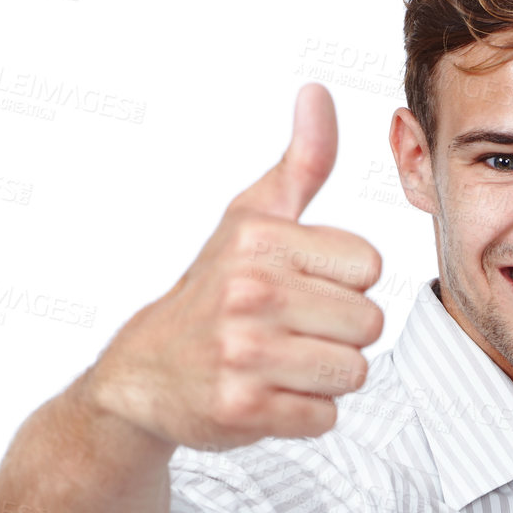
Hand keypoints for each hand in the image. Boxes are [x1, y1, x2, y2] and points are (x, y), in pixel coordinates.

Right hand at [83, 82, 383, 450]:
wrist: (144, 373)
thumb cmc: (210, 289)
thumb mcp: (250, 217)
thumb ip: (301, 163)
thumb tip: (318, 95)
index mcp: (259, 241)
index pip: (369, 266)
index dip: (346, 284)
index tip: (306, 288)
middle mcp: (249, 293)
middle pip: (369, 324)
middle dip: (341, 335)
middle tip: (295, 333)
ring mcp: (244, 354)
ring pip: (352, 373)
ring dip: (327, 376)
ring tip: (285, 364)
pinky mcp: (243, 409)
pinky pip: (324, 417)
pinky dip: (306, 414)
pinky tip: (270, 394)